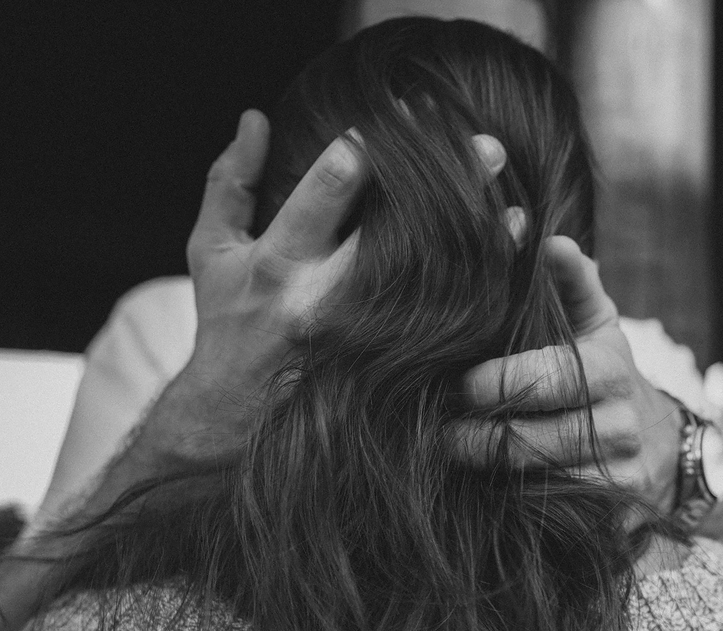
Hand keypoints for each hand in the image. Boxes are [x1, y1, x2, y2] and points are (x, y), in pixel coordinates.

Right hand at [178, 110, 510, 454]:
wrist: (227, 424)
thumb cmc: (225, 326)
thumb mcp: (211, 252)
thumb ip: (230, 182)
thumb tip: (256, 117)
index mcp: (278, 263)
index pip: (329, 189)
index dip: (372, 145)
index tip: (410, 114)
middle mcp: (322, 303)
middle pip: (395, 233)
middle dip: (442, 186)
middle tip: (488, 148)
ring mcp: (358, 345)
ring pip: (428, 285)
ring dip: (475, 243)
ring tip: (511, 204)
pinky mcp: (380, 376)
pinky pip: (438, 333)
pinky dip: (473, 298)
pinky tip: (503, 269)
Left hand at [453, 237, 684, 512]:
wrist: (667, 451)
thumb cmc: (608, 375)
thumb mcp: (598, 325)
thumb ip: (569, 282)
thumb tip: (539, 236)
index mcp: (611, 369)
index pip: (546, 377)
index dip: (495, 385)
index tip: (458, 384)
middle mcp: (620, 426)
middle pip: (532, 440)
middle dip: (478, 438)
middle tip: (440, 432)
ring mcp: (619, 478)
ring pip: (536, 485)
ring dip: (489, 476)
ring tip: (453, 458)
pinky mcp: (614, 520)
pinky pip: (551, 517)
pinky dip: (516, 508)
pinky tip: (487, 495)